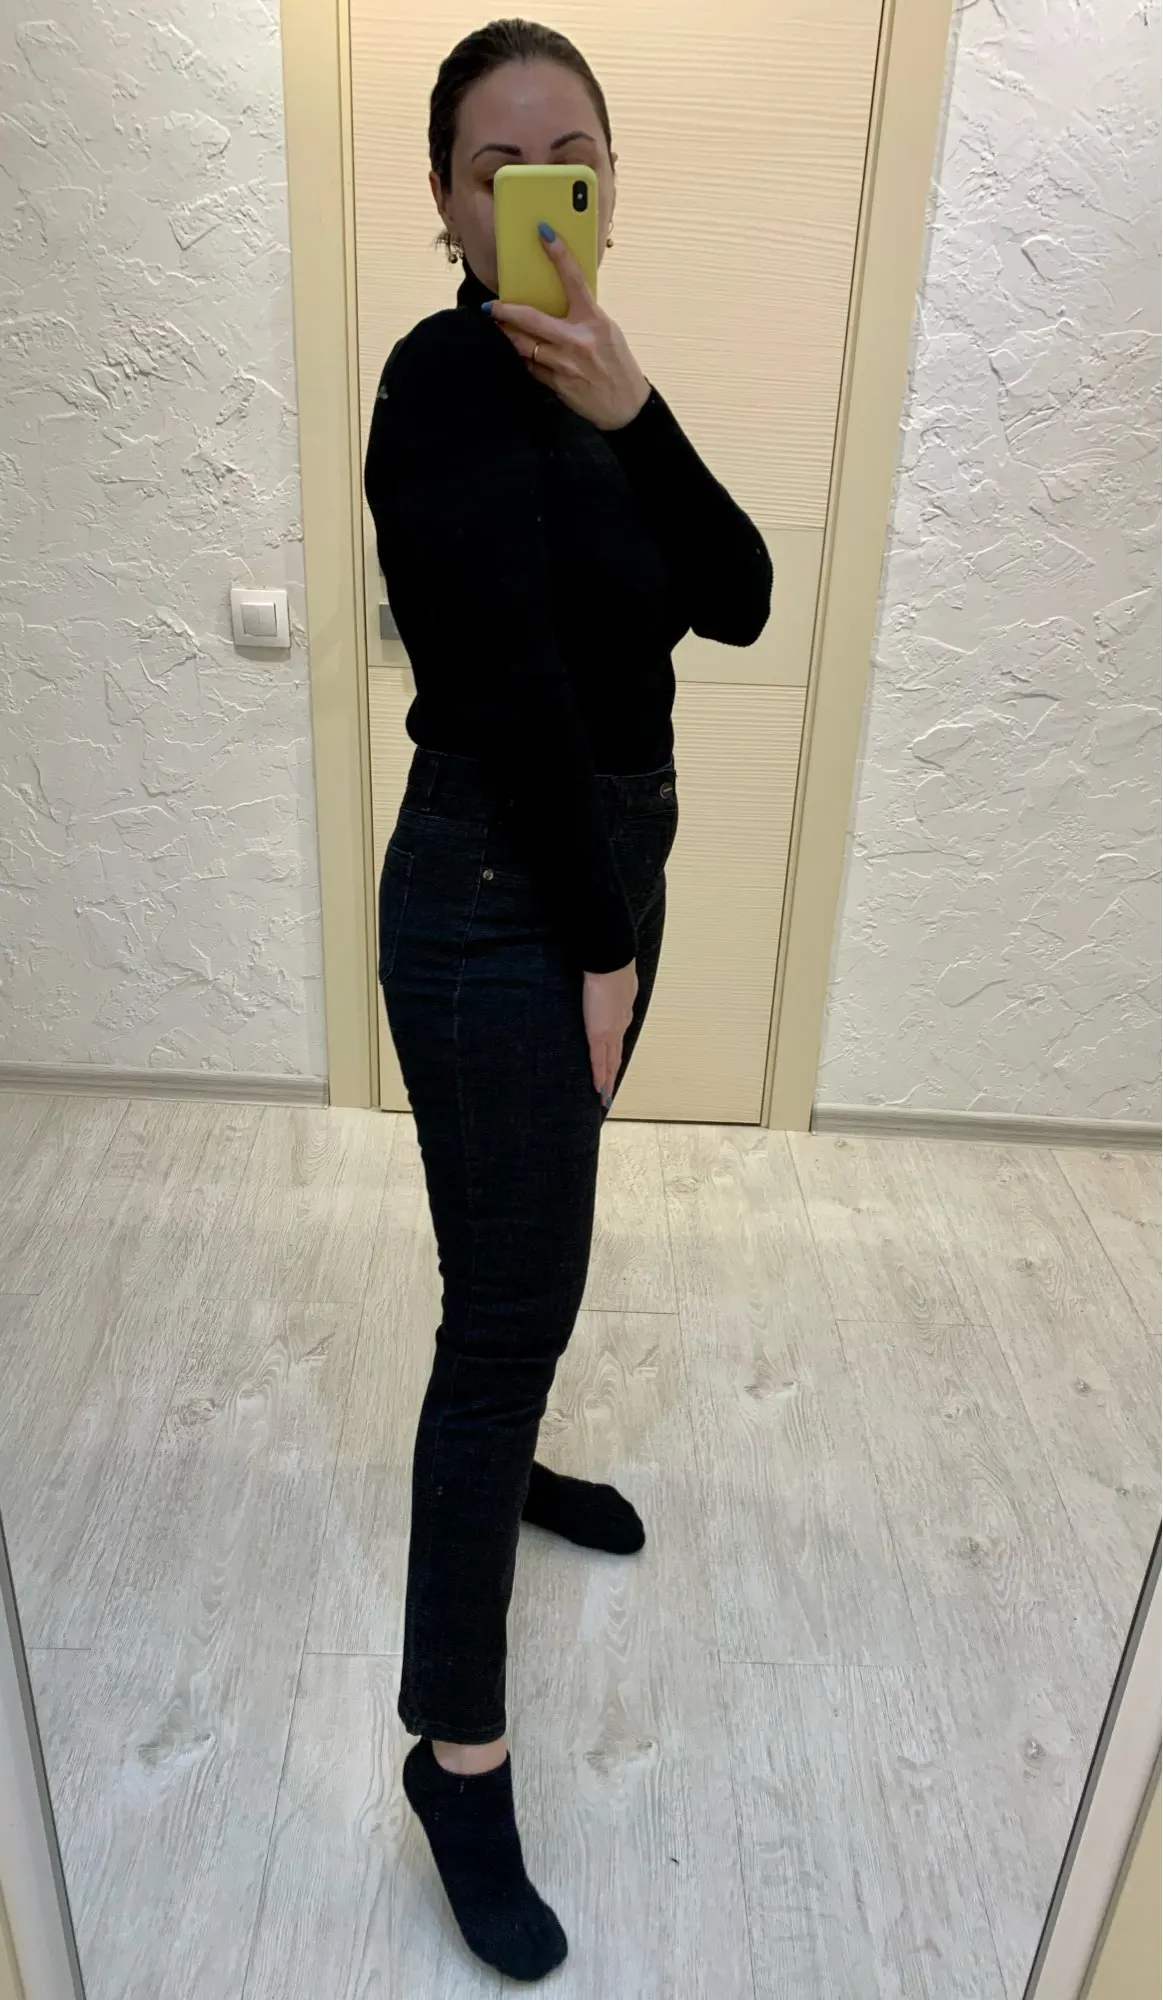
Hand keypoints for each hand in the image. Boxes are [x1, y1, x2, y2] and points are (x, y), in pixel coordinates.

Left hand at [487, 229, 650, 430]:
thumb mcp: (606, 331)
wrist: (625, 406)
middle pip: (530, 319)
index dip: (558, 253)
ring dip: (508, 336)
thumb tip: (555, 300)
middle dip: (504, 311)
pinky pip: (530, 367)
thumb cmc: (617, 365)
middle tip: (491, 306)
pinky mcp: (556, 383)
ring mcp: (564, 364)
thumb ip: (582, 316)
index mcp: (594, 321)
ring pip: (523, 345)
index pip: (574, 280)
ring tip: (500, 329)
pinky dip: (524, 359)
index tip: (544, 233)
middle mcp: (577, 340)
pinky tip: (523, 355)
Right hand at [583, 962, 637, 1107]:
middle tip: (608, 1095)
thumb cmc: (609, 967)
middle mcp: (619, 1027)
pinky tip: (598, 1087)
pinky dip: (599, 1075)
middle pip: (616, 1058)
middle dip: (612, 1077)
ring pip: (610, 1063)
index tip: (613, 1072)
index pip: (617, 1043)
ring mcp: (611, 1032)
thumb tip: (605, 984)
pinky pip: (598, 1060)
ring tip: (604, 1097)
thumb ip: (610, 987)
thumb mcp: (612, 979)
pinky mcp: (599, 1033)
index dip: (614, 1059)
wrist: (611, 964)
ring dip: (607, 1081)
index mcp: (621, 1014)